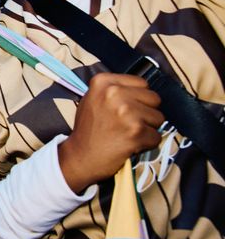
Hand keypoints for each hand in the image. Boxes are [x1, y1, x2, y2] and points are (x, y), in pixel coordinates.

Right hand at [59, 73, 163, 192]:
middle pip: (154, 99)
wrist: (80, 156)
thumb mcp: (92, 99)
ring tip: (127, 133)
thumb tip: (141, 91)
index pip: (142, 83)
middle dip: (145, 112)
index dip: (137, 98)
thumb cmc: (88, 129)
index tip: (126, 108)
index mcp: (103, 82)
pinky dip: (147, 143)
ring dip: (147, 128)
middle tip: (127, 123)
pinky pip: (156, 136)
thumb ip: (115, 90)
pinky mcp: (135, 131)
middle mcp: (114, 92)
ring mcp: (126, 112)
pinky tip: (130, 144)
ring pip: (158, 118)